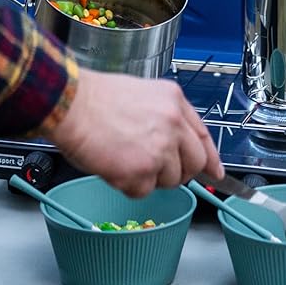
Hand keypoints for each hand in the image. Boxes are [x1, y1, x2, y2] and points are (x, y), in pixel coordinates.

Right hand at [42, 67, 224, 197]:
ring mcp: (159, 149)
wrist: (69, 104)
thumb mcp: (141, 93)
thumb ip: (163, 116)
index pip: (204, 136)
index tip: (216, 173)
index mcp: (174, 101)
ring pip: (169, 180)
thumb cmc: (94, 98)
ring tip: (123, 157)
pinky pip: (143, 191)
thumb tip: (175, 141)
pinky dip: (128, 185)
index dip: (210, 158)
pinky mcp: (141, 171)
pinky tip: (114, 165)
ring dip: (148, 177)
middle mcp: (173, 124)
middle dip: (178, 172)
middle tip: (155, 170)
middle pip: (193, 164)